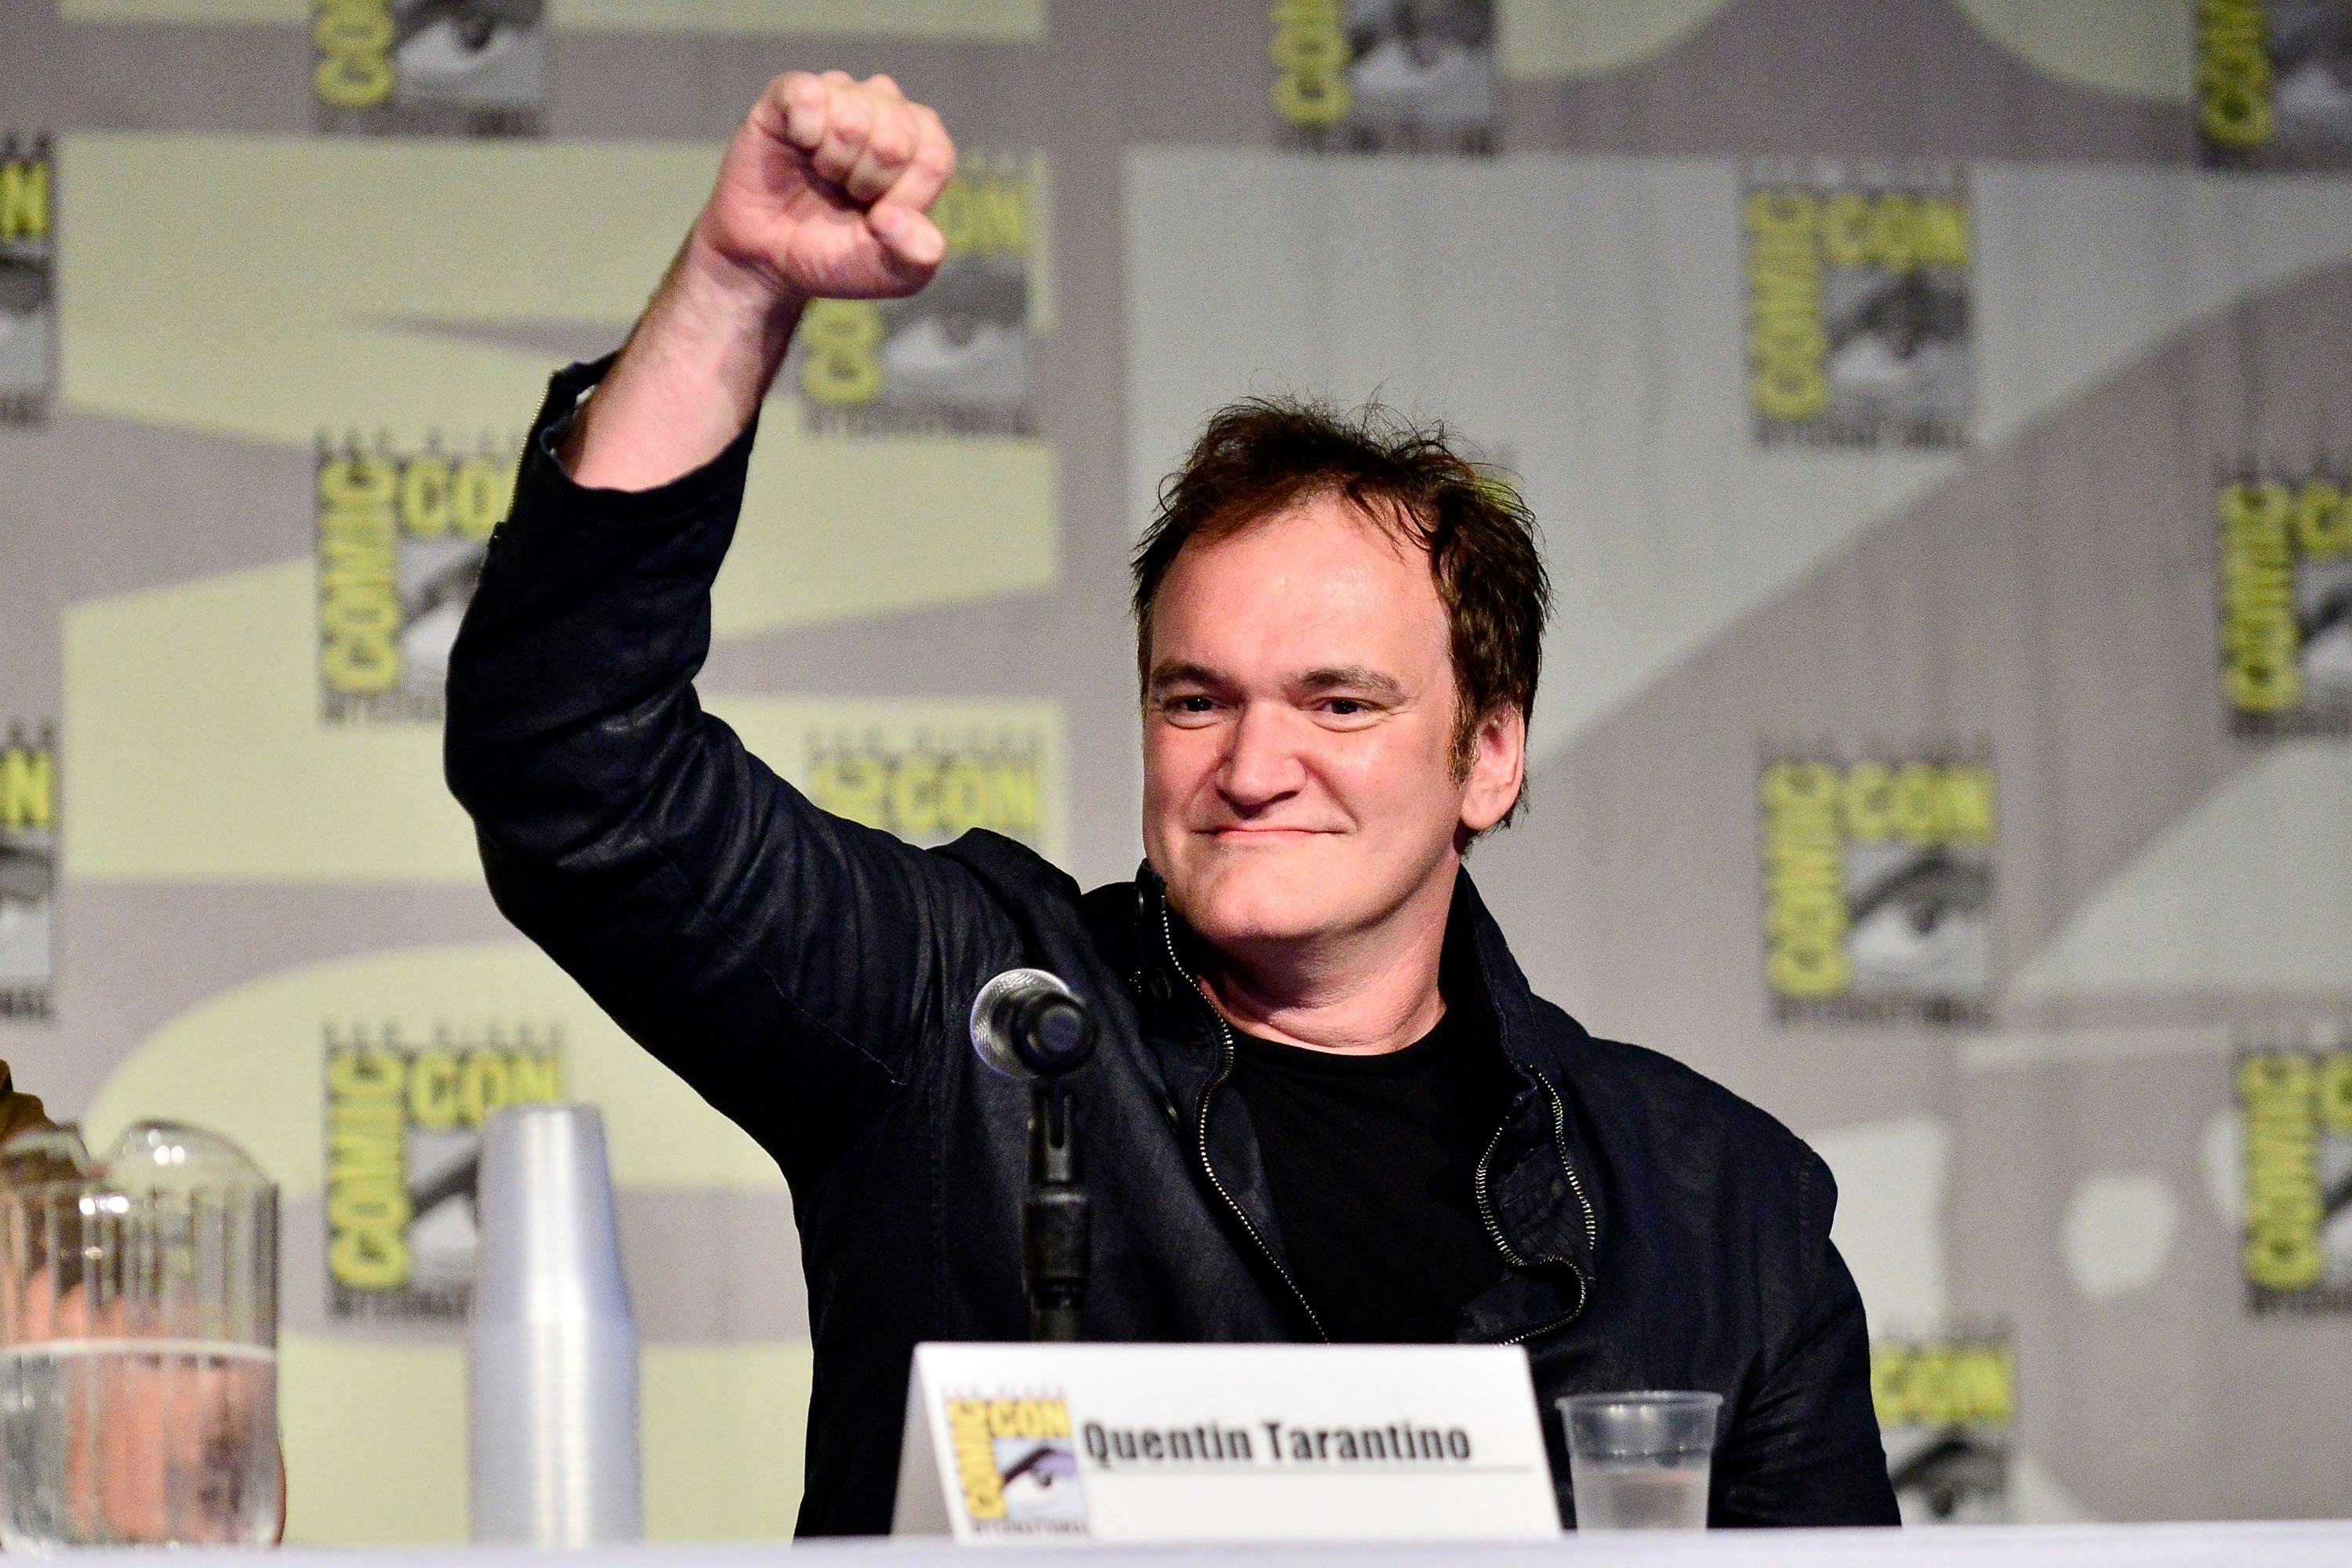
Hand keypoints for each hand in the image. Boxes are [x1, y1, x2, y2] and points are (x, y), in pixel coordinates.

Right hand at [689, 70, 956, 306]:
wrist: (769, 258)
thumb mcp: (891, 274)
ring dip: (833, 163)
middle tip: (845, 194)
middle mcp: (886, 109)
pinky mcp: (790, 93)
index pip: (934, 158)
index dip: (904, 198)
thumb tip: (894, 219)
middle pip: (896, 139)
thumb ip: (917, 256)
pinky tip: (799, 145)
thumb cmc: (836, 255)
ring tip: (822, 174)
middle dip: (866, 183)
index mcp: (922, 144)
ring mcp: (839, 95)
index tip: (878, 218)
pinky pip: (808, 93)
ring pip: (853, 117)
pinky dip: (804, 130)